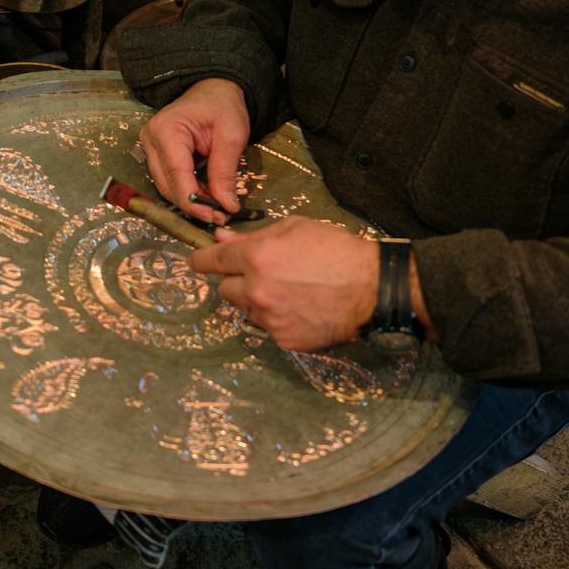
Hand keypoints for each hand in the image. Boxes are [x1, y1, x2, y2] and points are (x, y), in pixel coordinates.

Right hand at [139, 78, 249, 221]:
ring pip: (166, 186)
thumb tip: (227, 206)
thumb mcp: (232, 136)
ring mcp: (150, 147)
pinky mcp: (156, 154)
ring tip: (217, 208)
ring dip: (191, 200)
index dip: (193, 200)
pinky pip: (169, 180)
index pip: (176, 173)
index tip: (214, 216)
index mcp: (167, 129)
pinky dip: (188, 191)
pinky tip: (206, 197)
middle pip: (167, 184)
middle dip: (193, 204)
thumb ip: (225, 172)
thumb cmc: (223, 106)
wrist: (214, 90)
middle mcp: (151, 139)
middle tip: (220, 216)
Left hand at [189, 217, 377, 350]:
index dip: (201, 260)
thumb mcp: (294, 229)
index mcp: (256, 258)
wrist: (371, 287)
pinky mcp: (284, 340)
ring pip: (247, 310)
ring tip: (290, 291)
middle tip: (263, 275)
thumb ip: (252, 237)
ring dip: (258, 302)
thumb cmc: (335, 249)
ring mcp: (270, 319)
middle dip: (237, 282)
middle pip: (225, 291)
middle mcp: (256, 291)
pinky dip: (278, 319)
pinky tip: (301, 308)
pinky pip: (268, 328)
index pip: (210, 262)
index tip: (197, 262)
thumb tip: (220, 239)